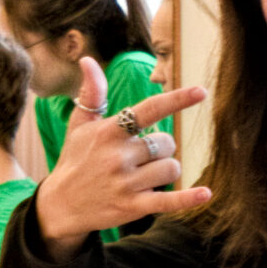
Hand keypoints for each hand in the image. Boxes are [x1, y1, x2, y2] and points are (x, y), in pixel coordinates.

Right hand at [32, 57, 211, 249]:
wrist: (61, 205)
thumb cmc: (75, 159)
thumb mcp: (79, 125)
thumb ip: (92, 94)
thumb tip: (88, 60)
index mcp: (109, 132)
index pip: (148, 110)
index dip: (177, 100)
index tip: (201, 91)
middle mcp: (118, 156)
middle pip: (166, 143)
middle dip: (162, 147)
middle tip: (142, 155)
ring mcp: (126, 183)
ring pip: (171, 168)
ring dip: (166, 170)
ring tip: (147, 175)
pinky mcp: (132, 207)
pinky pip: (168, 201)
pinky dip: (188, 199)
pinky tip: (205, 194)